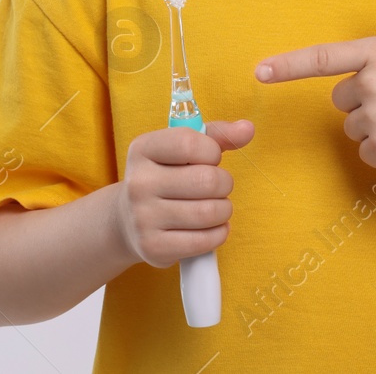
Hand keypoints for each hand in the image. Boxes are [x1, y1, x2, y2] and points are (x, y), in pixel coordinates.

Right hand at [113, 119, 253, 268]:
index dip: (212, 151)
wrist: (128, 220)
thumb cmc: (166, 176)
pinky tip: (212, 227)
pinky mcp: (152, 247)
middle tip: (218, 187)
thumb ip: (217, 135)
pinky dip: (219, 234)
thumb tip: (248, 128)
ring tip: (217, 207)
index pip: (190, 144)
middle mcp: (138, 182)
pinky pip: (203, 241)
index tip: (209, 159)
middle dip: (224, 184)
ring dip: (224, 209)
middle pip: (206, 180)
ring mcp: (142, 217)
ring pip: (208, 213)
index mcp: (143, 149)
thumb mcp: (183, 149)